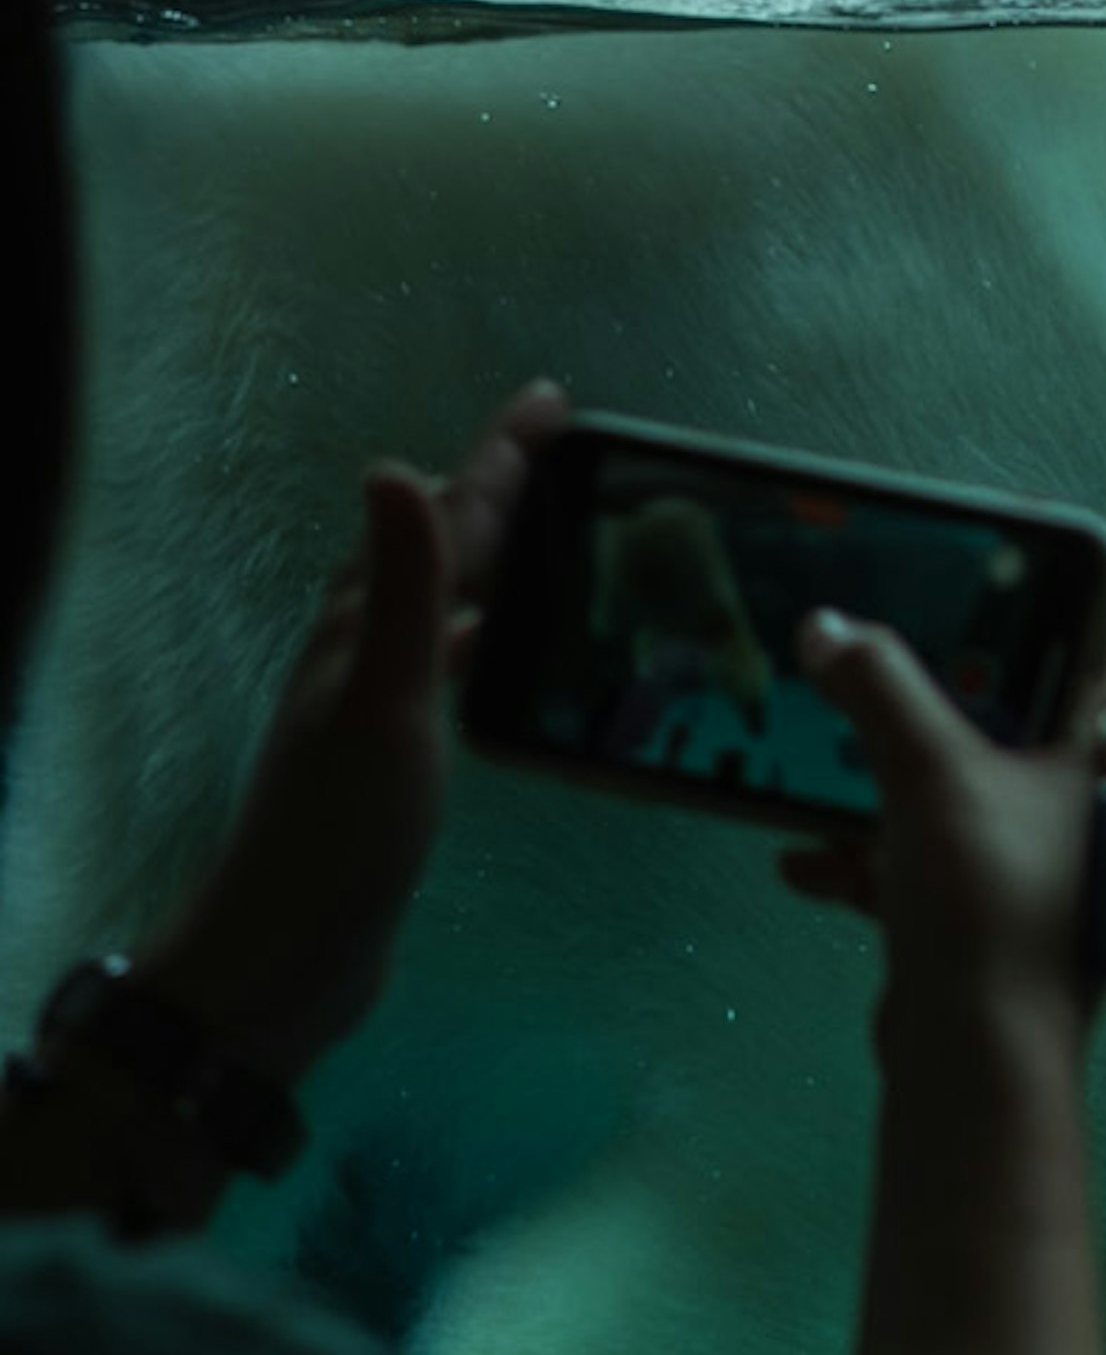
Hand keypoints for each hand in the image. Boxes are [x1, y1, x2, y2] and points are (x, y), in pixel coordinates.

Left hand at [146, 377, 570, 1083]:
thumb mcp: (383, 704)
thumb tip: (398, 468)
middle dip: (501, 500)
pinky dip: (485, 648)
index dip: (498, 459)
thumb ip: (402, 593)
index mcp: (367, 627)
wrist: (289, 949)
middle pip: (440, 549)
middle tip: (567, 466)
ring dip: (494, 572)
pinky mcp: (391, 759)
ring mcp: (375, 705)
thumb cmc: (339, 834)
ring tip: (553, 552)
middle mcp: (365, 651)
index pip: (442, 517)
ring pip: (444, 609)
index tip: (554, 405)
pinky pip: (449, 672)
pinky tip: (507, 665)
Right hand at [777, 597, 1105, 1046]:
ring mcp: (1032, 875)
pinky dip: (863, 864)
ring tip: (816, 766)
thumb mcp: (929, 767)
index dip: (1046, 610)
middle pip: (1003, 725)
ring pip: (950, 798)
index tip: (989, 576)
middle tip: (867, 660)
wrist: (977, 1056)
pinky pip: (920, 869)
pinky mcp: (983, 926)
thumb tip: (826, 628)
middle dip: (925, 704)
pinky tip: (801, 865)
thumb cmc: (986, 902)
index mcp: (1103, 764)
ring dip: (876, 788)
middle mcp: (1081, 815)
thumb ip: (879, 686)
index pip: (1095, 656)